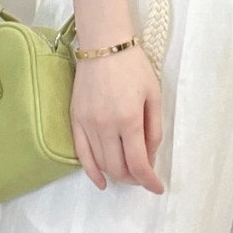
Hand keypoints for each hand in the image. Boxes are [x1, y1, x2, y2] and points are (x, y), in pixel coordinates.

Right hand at [70, 43, 164, 193]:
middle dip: (134, 179)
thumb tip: (150, 158)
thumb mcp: (153, 95)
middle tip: (144, 176)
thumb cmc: (133, 66)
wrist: (103, 43)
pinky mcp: (75, 120)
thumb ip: (154, 129)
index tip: (157, 188)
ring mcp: (87, 124)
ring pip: (101, 164)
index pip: (138, 163)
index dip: (149, 181)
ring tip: (128, 174)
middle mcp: (106, 126)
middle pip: (119, 168)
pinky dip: (91, 172)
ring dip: (117, 175)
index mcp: (129, 119)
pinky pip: (81, 155)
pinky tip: (101, 181)